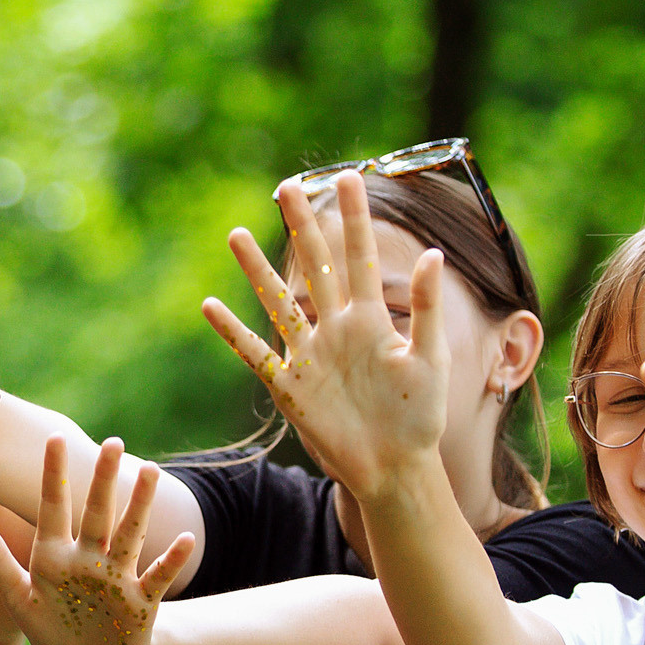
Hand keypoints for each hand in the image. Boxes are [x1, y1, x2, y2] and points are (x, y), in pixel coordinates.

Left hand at [0, 436, 192, 644]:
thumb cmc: (54, 627)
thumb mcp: (19, 598)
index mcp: (54, 554)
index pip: (53, 506)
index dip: (53, 474)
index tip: (54, 436)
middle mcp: (88, 557)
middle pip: (96, 512)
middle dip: (103, 479)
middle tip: (113, 443)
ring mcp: (116, 577)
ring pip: (130, 534)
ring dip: (140, 505)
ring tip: (149, 472)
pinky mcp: (141, 601)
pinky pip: (158, 577)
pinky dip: (171, 560)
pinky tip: (186, 540)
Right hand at [201, 172, 450, 498]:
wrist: (395, 466)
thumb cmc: (420, 415)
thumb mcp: (432, 359)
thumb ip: (426, 308)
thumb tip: (433, 255)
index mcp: (371, 318)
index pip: (360, 256)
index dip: (355, 218)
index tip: (350, 177)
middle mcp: (336, 328)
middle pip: (315, 267)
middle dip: (301, 227)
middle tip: (287, 185)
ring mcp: (309, 355)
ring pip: (277, 301)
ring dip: (257, 270)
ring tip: (237, 235)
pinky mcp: (289, 386)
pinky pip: (255, 353)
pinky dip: (233, 332)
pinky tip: (210, 307)